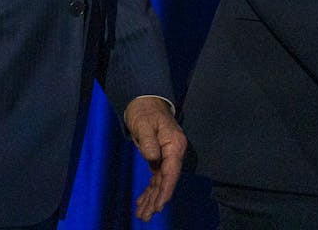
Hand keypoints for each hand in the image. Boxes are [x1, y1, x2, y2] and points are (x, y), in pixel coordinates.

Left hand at [124, 96, 186, 220]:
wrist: (145, 101)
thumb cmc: (144, 111)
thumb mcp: (143, 124)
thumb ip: (148, 142)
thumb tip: (153, 159)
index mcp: (174, 144)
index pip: (172, 172)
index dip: (166, 190)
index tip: (159, 205)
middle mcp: (174, 153)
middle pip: (166, 180)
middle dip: (156, 200)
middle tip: (145, 216)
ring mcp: (168, 156)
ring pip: (161, 182)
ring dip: (152, 199)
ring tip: (142, 215)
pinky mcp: (160, 158)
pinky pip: (156, 177)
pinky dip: (150, 190)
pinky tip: (143, 202)